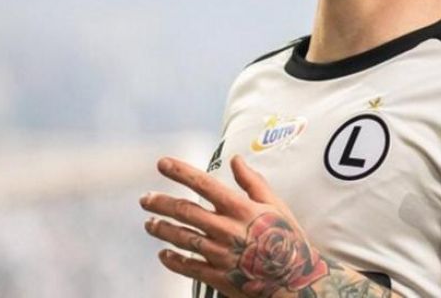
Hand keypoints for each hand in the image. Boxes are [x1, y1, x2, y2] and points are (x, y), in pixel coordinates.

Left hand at [140, 155, 330, 296]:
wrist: (295, 280)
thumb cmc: (286, 238)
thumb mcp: (275, 204)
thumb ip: (253, 181)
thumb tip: (236, 160)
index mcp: (240, 208)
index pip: (204, 184)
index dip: (180, 172)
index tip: (162, 163)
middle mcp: (226, 229)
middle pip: (185, 211)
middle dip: (161, 203)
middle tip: (146, 198)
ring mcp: (220, 254)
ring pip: (182, 238)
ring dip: (162, 229)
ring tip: (149, 224)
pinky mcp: (218, 276)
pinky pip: (189, 267)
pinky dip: (173, 260)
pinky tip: (164, 254)